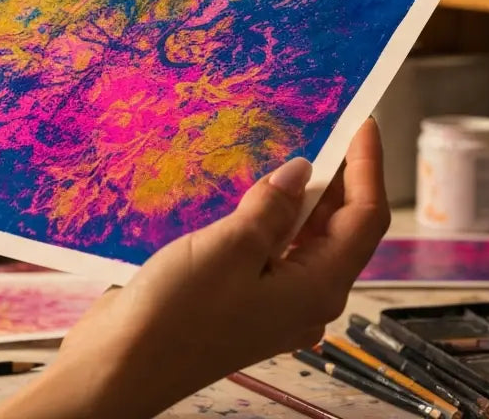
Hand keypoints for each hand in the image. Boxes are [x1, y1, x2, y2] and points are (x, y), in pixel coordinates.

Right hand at [0, 118, 389, 418]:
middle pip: (340, 229)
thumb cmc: (176, 317)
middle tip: (326, 124)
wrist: (121, 367)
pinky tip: (252, 194)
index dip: (367, 166)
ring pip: (304, 240)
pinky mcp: (243, 304)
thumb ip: (272, 207)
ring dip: (301, 197)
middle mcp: (305, 300)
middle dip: (338, 177)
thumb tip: (300, 172)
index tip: (364, 120)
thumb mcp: (230, 248)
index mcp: (318, 289)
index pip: (365, 217)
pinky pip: (272, 253)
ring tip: (291, 148)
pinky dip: (271, 219)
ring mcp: (275, 305)